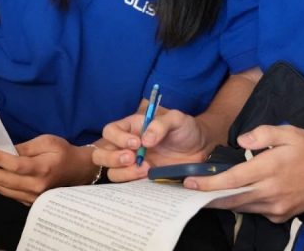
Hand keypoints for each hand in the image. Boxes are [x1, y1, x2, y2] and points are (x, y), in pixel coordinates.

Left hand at [0, 135, 97, 204]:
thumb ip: (25, 147)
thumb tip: (4, 149)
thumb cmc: (64, 152)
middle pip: (2, 179)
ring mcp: (31, 196)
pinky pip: (6, 192)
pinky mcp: (28, 200)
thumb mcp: (48, 141)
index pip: (14, 165)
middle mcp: (36, 186)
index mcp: (43, 169)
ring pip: (1, 188)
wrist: (79, 171)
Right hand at [96, 106, 214, 182]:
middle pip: (101, 153)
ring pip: (112, 171)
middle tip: (132, 158)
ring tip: (146, 169)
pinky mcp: (141, 178)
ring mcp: (132, 164)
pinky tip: (149, 177)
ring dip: (124, 172)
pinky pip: (127, 184)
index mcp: (132, 127)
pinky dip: (133, 182)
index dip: (118, 138)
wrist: (201, 148)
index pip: (110, 131)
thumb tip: (146, 140)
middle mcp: (127, 146)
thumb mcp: (177, 119)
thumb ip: (161, 124)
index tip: (137, 143)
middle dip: (112, 158)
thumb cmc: (186, 129)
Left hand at [184, 125, 303, 222]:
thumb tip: (241, 141)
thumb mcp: (289, 132)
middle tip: (189, 191)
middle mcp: (271, 191)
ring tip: (206, 192)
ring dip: (222, 201)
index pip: (234, 179)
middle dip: (207, 196)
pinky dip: (242, 203)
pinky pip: (254, 211)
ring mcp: (275, 207)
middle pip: (231, 199)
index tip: (191, 182)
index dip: (209, 183)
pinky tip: (236, 194)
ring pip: (241, 206)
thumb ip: (263, 133)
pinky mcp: (278, 216)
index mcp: (271, 168)